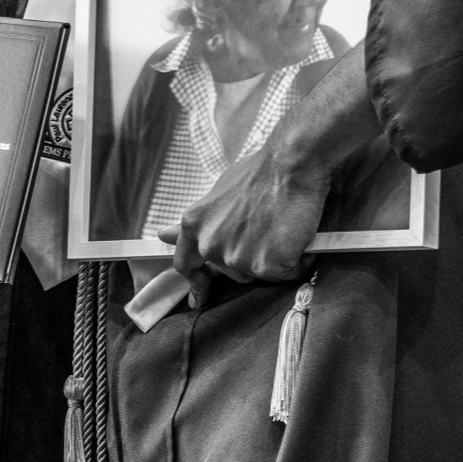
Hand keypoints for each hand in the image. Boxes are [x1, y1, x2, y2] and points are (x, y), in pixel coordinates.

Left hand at [158, 145, 327, 306]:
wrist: (290, 166)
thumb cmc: (259, 174)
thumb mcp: (218, 194)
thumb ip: (199, 222)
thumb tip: (165, 235)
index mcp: (195, 225)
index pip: (185, 264)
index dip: (194, 282)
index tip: (197, 297)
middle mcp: (210, 244)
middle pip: (230, 271)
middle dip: (249, 258)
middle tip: (267, 232)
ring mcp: (237, 257)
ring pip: (258, 274)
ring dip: (272, 260)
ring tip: (282, 228)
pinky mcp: (266, 266)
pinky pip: (286, 273)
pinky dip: (296, 260)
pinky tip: (297, 235)